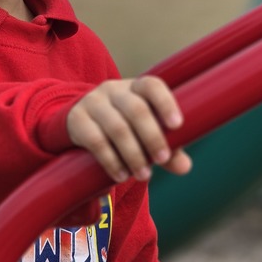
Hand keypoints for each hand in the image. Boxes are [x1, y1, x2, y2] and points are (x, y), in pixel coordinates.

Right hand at [66, 75, 191, 183]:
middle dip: (152, 137)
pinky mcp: (77, 119)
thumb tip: (184, 167)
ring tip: (144, 175)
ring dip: (133, 154)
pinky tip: (121, 175)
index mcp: (136, 87)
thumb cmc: (125, 126)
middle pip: (136, 109)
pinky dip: (112, 161)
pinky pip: (96, 141)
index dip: (166, 103)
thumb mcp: (146, 132)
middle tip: (162, 160)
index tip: (177, 125)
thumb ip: (168, 148)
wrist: (81, 122)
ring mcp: (94, 102)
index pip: (152, 86)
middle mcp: (114, 90)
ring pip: (117, 127)